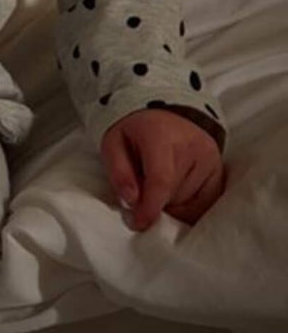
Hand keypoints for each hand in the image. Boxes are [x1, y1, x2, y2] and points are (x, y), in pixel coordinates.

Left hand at [99, 106, 225, 231]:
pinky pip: (208, 202)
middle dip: (156, 202)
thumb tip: (131, 202)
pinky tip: (176, 193)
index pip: (161, 181)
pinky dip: (190, 206)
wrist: (164, 108)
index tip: (139, 223)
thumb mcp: (113, 143)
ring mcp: (211, 158)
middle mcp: (193, 147)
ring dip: (172, 204)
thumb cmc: (134, 130)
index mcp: (161, 136)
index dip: (150, 207)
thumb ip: (119, 172)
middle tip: (142, 188)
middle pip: (174, 196)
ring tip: (159, 185)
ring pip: (191, 203)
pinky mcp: (220, 169)